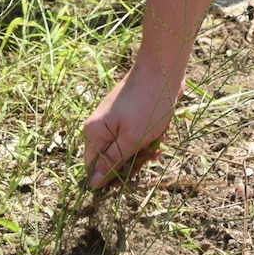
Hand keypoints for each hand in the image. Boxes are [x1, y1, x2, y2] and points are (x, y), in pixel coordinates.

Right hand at [80, 59, 182, 189]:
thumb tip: (90, 184)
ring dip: (143, 149)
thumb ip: (111, 162)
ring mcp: (112, 120)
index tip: (133, 172)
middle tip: (150, 152)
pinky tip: (159, 133)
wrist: (162, 70)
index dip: (112, 176)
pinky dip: (147, 137)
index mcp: (93, 133)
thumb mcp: (131, 139)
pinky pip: (133, 137)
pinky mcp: (126, 116)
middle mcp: (98, 127)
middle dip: (133, 160)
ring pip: (125, 149)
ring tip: (158, 140)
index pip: (93, 168)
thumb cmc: (148, 105)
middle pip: (111, 160)